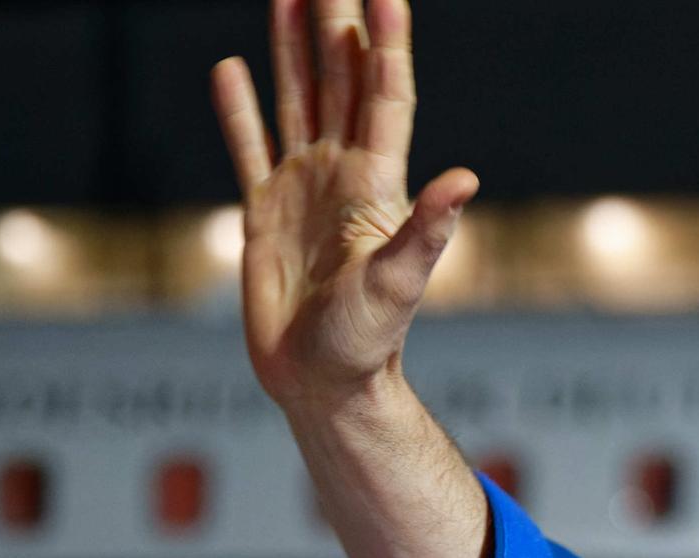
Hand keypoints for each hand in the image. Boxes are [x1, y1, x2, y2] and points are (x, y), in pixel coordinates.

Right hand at [211, 0, 477, 412]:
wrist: (324, 381)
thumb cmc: (369, 341)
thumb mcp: (401, 282)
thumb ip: (428, 229)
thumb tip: (465, 179)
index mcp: (377, 185)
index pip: (384, 97)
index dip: (386, 45)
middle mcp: (342, 175)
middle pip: (339, 82)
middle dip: (336, 25)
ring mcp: (302, 189)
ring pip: (296, 100)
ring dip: (291, 48)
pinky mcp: (263, 212)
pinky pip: (248, 147)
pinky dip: (238, 109)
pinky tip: (232, 68)